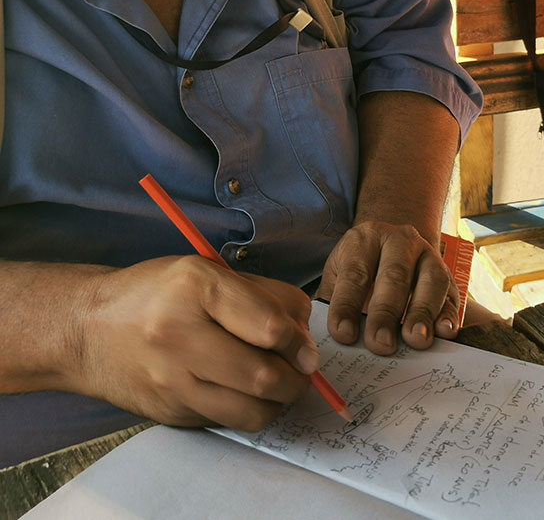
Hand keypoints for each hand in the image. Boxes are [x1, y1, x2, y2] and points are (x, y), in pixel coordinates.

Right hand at [77, 256, 316, 431]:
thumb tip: (305, 331)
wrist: (89, 329)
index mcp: (196, 286)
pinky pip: (229, 421)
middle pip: (265, 376)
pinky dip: (249, 410)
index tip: (306, 345)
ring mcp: (172, 380)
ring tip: (279, 382)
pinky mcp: (171, 412)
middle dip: (298, 378)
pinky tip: (245, 390)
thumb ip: (262, 295)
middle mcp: (180, 334)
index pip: (270, 326)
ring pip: (253, 411)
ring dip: (279, 401)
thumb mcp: (208, 271)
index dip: (300, 340)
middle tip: (302, 368)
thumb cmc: (156, 293)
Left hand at [317, 220, 459, 354]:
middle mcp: (400, 241)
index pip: (355, 273)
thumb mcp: (338, 275)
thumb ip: (333, 302)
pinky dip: (449, 315)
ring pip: (430, 280)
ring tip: (415, 340)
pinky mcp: (448, 276)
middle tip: (380, 344)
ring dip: (423, 312)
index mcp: (365, 239)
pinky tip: (444, 332)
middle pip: (394, 275)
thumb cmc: (359, 269)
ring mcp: (428, 256)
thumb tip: (328, 338)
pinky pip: (452, 295)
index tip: (343, 334)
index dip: (347, 304)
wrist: (391, 246)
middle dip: (386, 312)